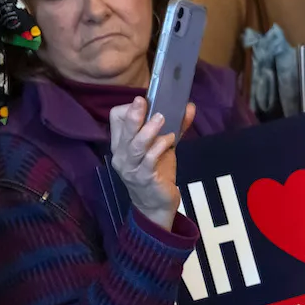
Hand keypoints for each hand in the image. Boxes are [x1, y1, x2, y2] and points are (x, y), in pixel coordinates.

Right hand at [108, 96, 195, 229]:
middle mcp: (121, 155)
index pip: (116, 119)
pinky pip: (149, 161)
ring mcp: (131, 168)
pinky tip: (170, 140)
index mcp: (121, 144)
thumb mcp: (164, 146)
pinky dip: (159, 148)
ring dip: (148, 130)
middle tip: (143, 101)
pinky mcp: (143, 178)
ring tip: (162, 118)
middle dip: (133, 115)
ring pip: (135, 146)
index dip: (128, 109)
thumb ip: (176, 126)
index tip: (144, 101)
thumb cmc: (157, 171)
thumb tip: (189, 106)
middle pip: (124, 131)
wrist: (155, 204)